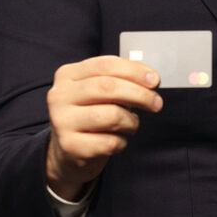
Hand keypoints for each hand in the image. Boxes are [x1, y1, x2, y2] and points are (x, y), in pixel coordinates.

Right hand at [45, 55, 162, 199]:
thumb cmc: (91, 114)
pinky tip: (116, 140)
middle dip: (140, 94)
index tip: (154, 80)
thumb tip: (149, 78)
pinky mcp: (70, 146)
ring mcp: (62, 121)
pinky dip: (122, 142)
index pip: (105, 65)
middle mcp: (59, 95)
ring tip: (130, 125)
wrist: (69, 151)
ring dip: (131, 122)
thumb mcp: (100, 92)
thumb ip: (121, 80)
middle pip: (108, 87)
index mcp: (67, 75)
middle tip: (156, 103)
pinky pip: (110, 142)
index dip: (134, 71)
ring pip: (112, 116)